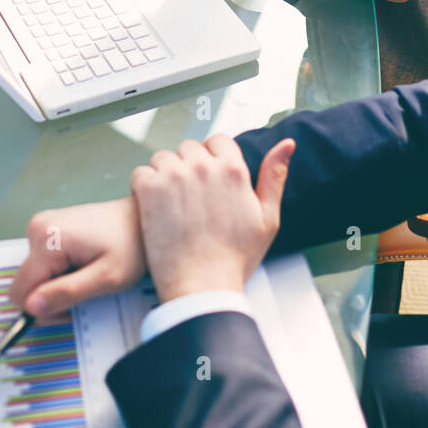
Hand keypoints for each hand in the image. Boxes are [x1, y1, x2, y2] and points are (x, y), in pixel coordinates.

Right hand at [9, 198, 145, 320]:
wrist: (141, 218)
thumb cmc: (131, 244)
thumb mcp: (106, 278)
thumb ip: (67, 293)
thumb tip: (32, 306)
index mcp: (48, 239)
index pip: (20, 292)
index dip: (42, 309)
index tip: (69, 308)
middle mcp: (38, 227)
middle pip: (25, 284)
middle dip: (50, 297)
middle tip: (82, 293)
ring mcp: (42, 225)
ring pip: (34, 275)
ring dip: (56, 284)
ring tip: (86, 275)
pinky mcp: (47, 228)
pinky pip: (41, 263)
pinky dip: (58, 271)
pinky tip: (81, 264)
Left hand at [130, 135, 295, 301]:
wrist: (203, 287)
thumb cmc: (234, 258)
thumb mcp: (268, 217)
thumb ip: (275, 175)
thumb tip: (287, 145)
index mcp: (232, 170)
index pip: (218, 141)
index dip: (213, 158)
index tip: (209, 177)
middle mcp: (203, 167)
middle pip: (189, 148)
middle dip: (189, 166)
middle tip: (191, 196)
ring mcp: (174, 176)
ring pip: (164, 158)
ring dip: (165, 174)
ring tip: (171, 203)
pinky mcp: (150, 190)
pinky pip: (141, 172)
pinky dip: (144, 186)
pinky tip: (154, 206)